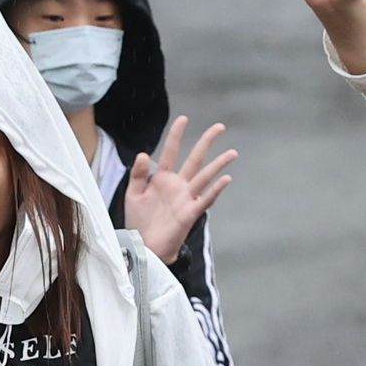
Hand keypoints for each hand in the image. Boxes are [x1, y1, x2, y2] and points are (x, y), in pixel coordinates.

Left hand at [123, 116, 237, 264]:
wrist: (144, 246)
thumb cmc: (139, 222)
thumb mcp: (133, 194)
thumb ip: (138, 174)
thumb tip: (143, 154)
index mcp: (163, 179)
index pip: (171, 152)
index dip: (177, 135)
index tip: (183, 119)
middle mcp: (178, 186)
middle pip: (195, 159)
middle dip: (207, 142)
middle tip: (219, 127)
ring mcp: (186, 198)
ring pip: (205, 177)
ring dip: (219, 165)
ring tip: (232, 153)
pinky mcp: (189, 213)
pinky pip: (205, 199)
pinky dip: (215, 189)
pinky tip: (226, 179)